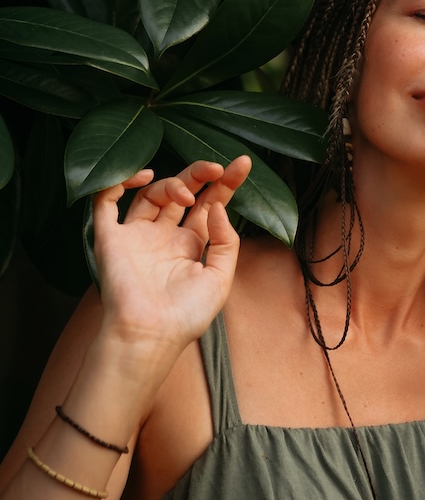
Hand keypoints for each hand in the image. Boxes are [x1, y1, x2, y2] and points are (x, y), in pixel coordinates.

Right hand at [92, 157, 251, 355]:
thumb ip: (226, 241)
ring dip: (172, 184)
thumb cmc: (185, 316)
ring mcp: (137, 235)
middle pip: (182, 193)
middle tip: (216, 166)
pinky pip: (107, 201)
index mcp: (189, 246)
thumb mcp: (220, 279)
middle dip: (200, 175)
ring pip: (151, 193)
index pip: (208, 205)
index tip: (242, 164)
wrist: (150, 335)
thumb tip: (219, 207)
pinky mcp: (111, 237)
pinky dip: (121, 182)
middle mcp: (163, 237)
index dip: (225, 184)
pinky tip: (144, 177)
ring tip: (186, 195)